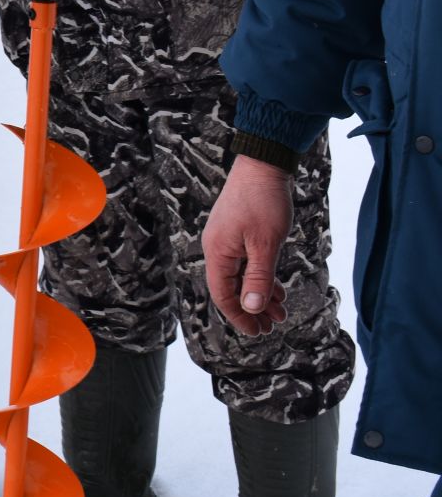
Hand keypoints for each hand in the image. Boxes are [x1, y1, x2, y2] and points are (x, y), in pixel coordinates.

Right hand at [201, 156, 294, 334]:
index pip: (223, 294)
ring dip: (259, 294)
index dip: (239, 315)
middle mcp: (217, 248)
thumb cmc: (263, 201)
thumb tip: (251, 308)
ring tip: (279, 311)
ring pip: (241, 276)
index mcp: (218, 253)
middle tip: (271, 326)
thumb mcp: (266, 244)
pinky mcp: (237, 233)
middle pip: (231, 288)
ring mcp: (226, 240)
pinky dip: (260, 277)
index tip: (258, 332)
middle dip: (251, 309)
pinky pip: (245, 263)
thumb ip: (259, 277)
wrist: (262, 165)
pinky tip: (275, 287)